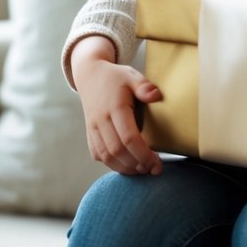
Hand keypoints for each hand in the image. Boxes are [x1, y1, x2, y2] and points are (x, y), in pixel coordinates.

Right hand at [72, 36, 163, 175]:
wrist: (90, 76)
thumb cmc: (116, 78)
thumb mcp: (132, 76)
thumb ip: (144, 86)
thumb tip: (156, 95)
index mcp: (114, 107)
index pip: (128, 137)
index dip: (143, 153)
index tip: (157, 161)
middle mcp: (101, 120)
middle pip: (117, 150)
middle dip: (137, 164)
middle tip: (154, 169)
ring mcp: (93, 128)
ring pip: (106, 156)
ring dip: (125, 168)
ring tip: (143, 170)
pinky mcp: (89, 134)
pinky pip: (98, 155)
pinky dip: (112, 164)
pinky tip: (128, 166)